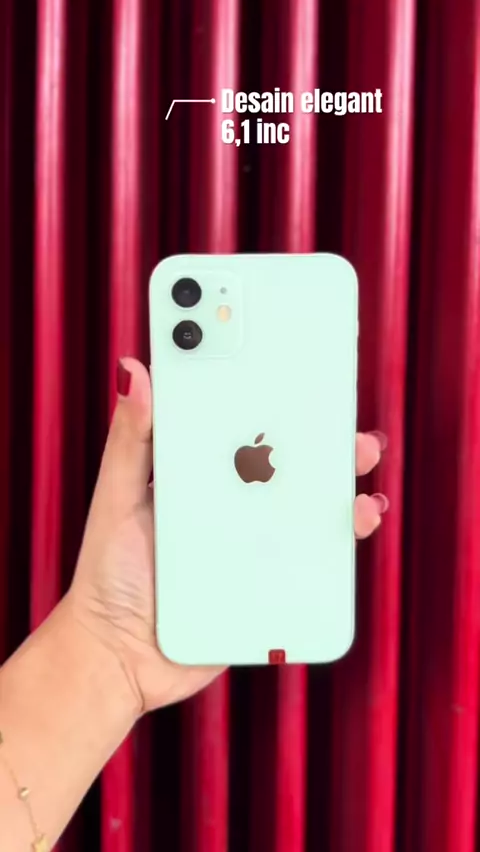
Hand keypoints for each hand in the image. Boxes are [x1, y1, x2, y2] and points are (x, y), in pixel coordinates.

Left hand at [69, 357, 388, 715]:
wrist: (118, 658)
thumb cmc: (108, 573)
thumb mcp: (116, 498)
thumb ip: (130, 440)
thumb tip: (133, 371)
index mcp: (203, 482)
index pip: (249, 437)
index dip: (282, 413)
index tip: (310, 388)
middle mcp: (234, 511)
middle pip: (290, 474)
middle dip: (328, 454)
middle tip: (353, 440)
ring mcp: (254, 549)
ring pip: (310, 517)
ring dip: (344, 499)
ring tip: (362, 495)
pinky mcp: (267, 588)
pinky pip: (312, 565)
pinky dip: (340, 547)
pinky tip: (355, 530)